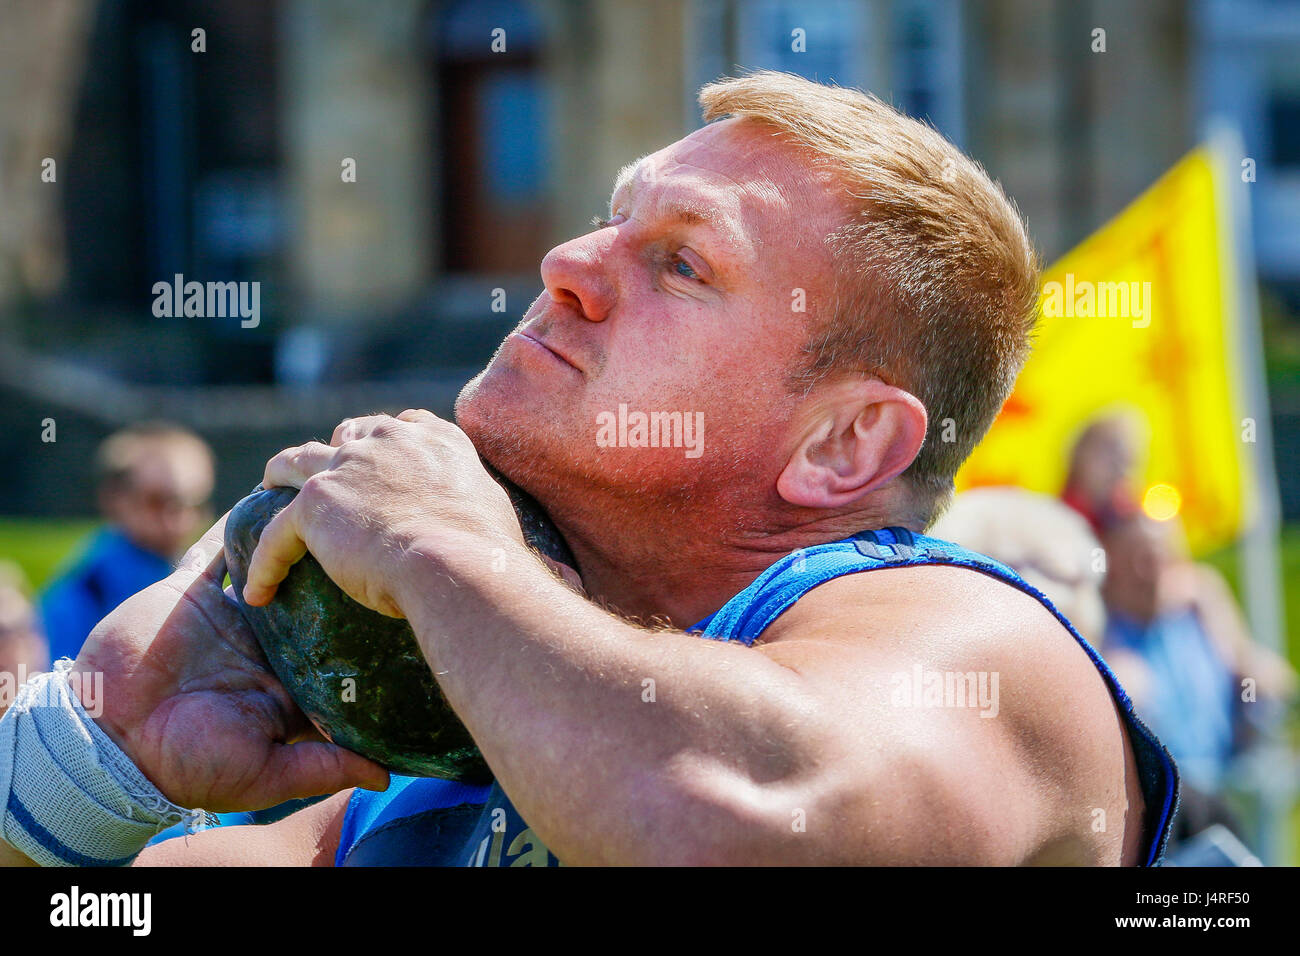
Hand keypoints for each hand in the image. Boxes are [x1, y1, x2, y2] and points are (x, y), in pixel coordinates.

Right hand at [72, 515, 389, 812]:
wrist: (110, 742)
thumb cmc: (190, 766)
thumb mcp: (268, 774)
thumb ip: (326, 767)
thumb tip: (388, 777)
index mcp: (289, 680)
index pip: (341, 649)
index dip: (369, 625)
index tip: (405, 598)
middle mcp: (266, 643)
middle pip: (314, 598)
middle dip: (341, 571)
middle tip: (381, 535)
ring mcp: (230, 615)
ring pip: (272, 564)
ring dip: (294, 538)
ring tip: (334, 505)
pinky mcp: (192, 594)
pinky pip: (217, 551)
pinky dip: (238, 525)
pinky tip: (270, 497)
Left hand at [242, 409, 524, 616]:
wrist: (456, 562)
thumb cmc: (486, 549)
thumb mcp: (494, 509)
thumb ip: (478, 505)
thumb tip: (494, 536)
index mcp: (433, 439)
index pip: (402, 424)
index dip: (386, 440)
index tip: (382, 457)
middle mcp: (387, 441)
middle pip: (347, 434)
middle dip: (335, 451)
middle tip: (328, 479)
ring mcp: (346, 468)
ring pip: (295, 462)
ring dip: (279, 476)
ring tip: (266, 490)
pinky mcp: (314, 505)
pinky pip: (275, 534)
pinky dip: (264, 563)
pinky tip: (256, 591)